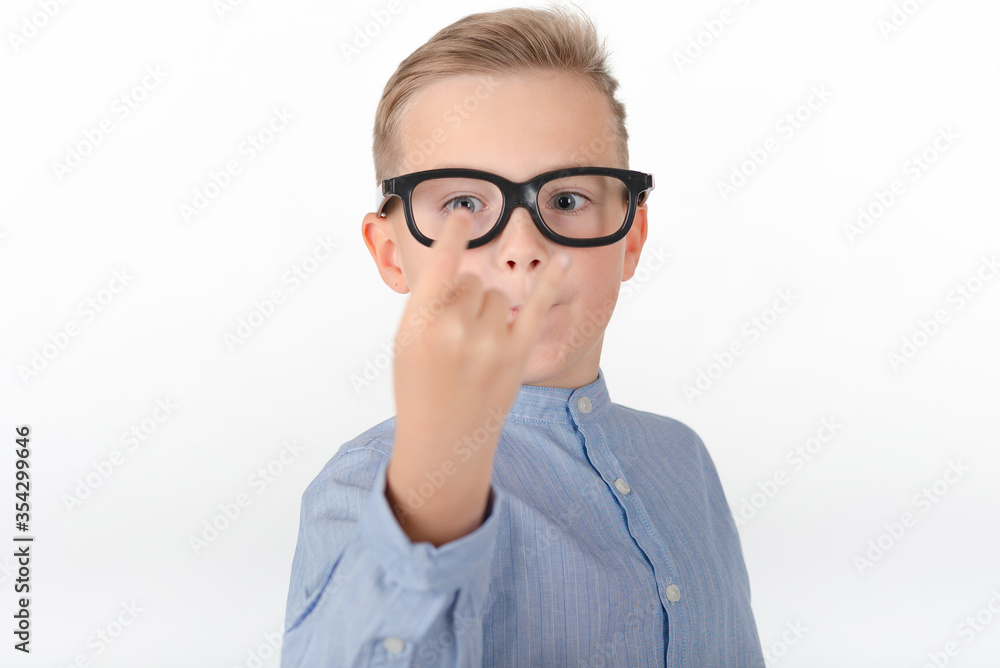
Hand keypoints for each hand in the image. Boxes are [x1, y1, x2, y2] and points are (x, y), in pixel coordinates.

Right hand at [387, 206, 571, 544]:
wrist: (443, 441)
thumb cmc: (419, 388)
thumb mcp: (405, 343)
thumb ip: (428, 303)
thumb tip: (459, 266)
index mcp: (419, 323)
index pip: (442, 263)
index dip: (455, 235)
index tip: (465, 214)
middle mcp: (455, 329)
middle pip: (472, 281)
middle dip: (466, 298)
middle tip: (456, 335)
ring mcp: (489, 343)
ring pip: (499, 294)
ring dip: (491, 311)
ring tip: (476, 346)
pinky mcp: (517, 355)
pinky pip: (538, 307)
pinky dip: (551, 282)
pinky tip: (562, 260)